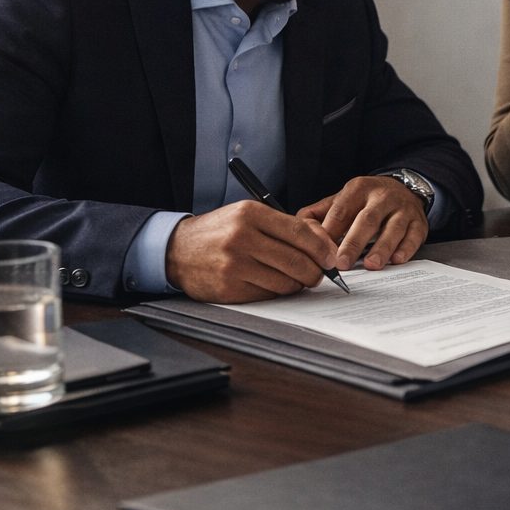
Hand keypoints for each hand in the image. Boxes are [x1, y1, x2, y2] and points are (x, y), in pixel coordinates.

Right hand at [165, 200, 338, 302]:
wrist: (177, 250)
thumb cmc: (221, 232)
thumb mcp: (249, 216)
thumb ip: (285, 226)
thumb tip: (324, 243)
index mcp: (251, 214)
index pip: (300, 233)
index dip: (323, 248)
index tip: (332, 257)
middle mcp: (242, 237)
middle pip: (297, 261)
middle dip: (316, 271)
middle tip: (319, 274)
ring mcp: (234, 264)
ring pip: (285, 282)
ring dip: (297, 284)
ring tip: (295, 278)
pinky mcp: (228, 288)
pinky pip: (268, 294)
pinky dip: (277, 292)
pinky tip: (272, 284)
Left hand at [298, 175, 429, 270]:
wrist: (404, 189)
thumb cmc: (366, 201)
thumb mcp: (342, 200)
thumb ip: (319, 214)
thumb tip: (298, 231)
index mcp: (358, 189)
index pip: (341, 211)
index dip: (330, 232)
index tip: (321, 252)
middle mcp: (382, 196)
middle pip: (367, 219)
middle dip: (354, 242)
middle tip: (342, 263)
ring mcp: (403, 209)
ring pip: (393, 228)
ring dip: (382, 247)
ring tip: (372, 265)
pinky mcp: (419, 223)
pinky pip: (414, 236)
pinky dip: (406, 248)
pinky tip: (397, 260)